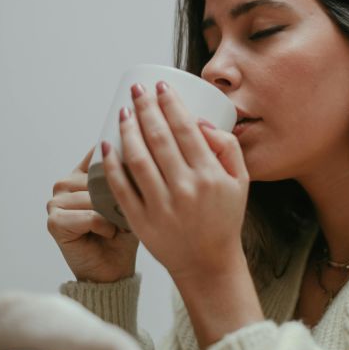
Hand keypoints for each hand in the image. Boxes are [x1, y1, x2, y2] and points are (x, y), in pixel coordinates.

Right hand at [47, 147, 138, 282]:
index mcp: (82, 174)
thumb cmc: (123, 233)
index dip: (118, 157)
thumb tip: (133, 154)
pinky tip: (107, 233)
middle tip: (125, 212)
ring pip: (94, 196)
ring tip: (116, 225)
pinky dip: (104, 226)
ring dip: (112, 213)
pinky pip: (90, 216)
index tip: (134, 162)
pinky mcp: (54, 221)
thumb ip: (127, 175)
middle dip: (118, 195)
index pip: (99, 152)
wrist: (114, 268)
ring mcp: (56, 202)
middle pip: (98, 176)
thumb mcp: (131, 199)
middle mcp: (66, 183)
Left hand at [101, 82, 249, 281]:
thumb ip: (228, 147)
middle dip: (146, 107)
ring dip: (128, 129)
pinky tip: (107, 144)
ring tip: (124, 111)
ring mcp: (161, 206)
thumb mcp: (241, 181)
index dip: (170, 102)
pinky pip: (122, 188)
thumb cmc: (224, 219)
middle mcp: (185, 189)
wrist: (208, 263)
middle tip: (137, 90)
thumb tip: (200, 123)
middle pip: (159, 138)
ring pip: (138, 158)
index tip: (160, 86)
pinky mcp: (142, 221)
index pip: (185, 128)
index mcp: (210, 175)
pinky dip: (111, 164)